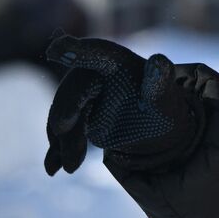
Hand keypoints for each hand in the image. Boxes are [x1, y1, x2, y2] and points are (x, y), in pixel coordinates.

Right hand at [43, 35, 201, 175]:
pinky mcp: (76, 119)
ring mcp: (82, 96)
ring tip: (72, 166)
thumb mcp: (165, 99)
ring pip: (64, 113)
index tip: (56, 49)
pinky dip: (56, 150)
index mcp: (117, 62)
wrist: (158, 130)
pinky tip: (53, 168)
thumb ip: (159, 83)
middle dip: (65, 109)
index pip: (96, 52)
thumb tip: (159, 61)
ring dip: (64, 139)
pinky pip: (62, 133)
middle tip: (63, 130)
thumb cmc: (164, 107)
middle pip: (73, 89)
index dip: (76, 50)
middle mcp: (95, 74)